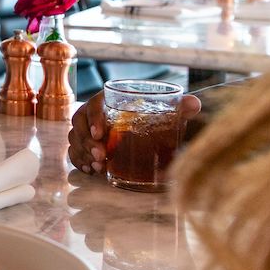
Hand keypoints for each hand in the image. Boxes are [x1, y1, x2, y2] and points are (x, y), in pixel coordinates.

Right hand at [67, 91, 200, 174]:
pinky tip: (90, 170)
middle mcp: (95, 113)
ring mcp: (89, 130)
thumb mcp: (171, 110)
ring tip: (98, 166)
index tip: (101, 133)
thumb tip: (194, 104)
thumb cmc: (160, 114)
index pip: (94, 104)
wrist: (155, 126)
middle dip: (87, 141)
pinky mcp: (89, 146)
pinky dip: (79, 161)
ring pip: (75, 138)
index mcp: (110, 99)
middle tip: (102, 156)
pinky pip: (75, 151)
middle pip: (80, 123)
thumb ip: (182, 106)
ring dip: (83, 153)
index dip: (94, 118)